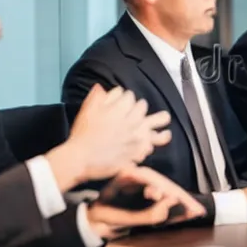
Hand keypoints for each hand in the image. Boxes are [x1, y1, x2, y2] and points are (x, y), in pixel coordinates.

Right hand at [47, 85, 171, 189]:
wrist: (81, 158)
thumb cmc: (82, 134)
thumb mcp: (87, 110)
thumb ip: (98, 97)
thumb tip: (102, 88)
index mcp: (120, 109)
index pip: (130, 96)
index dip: (126, 98)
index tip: (123, 101)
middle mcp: (132, 122)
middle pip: (143, 107)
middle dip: (140, 107)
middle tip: (138, 110)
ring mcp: (137, 138)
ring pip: (155, 126)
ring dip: (160, 123)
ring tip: (165, 123)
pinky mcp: (137, 153)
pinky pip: (149, 146)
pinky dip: (150, 145)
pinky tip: (150, 145)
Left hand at [87, 166, 206, 238]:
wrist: (85, 221)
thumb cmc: (97, 217)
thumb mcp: (116, 218)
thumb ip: (143, 215)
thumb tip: (168, 206)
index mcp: (126, 176)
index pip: (152, 179)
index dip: (168, 190)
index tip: (178, 200)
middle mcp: (135, 177)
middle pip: (163, 183)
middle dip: (181, 197)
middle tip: (196, 209)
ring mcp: (139, 185)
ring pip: (165, 190)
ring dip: (181, 200)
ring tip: (196, 210)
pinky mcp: (142, 194)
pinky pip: (161, 198)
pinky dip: (174, 205)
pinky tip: (186, 210)